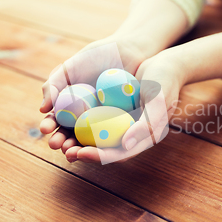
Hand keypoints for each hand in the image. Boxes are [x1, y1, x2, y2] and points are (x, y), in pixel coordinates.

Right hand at [39, 37, 147, 154]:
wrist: (127, 50)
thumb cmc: (96, 56)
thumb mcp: (69, 67)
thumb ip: (53, 85)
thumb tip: (42, 110)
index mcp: (70, 105)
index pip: (57, 121)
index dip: (49, 127)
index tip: (45, 130)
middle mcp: (85, 116)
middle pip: (71, 134)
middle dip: (62, 142)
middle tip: (58, 145)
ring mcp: (104, 121)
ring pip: (89, 140)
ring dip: (80, 148)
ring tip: (73, 152)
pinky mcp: (122, 123)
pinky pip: (111, 136)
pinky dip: (104, 144)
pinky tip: (98, 147)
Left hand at [65, 48, 186, 163]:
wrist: (164, 64)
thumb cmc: (165, 83)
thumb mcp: (159, 102)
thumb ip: (145, 125)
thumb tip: (125, 145)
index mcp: (141, 137)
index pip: (117, 153)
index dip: (97, 156)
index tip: (80, 154)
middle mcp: (127, 131)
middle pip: (101, 147)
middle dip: (80, 150)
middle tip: (62, 149)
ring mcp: (117, 119)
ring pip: (92, 133)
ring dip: (73, 137)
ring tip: (56, 138)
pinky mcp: (109, 106)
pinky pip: (90, 114)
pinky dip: (76, 118)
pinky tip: (61, 116)